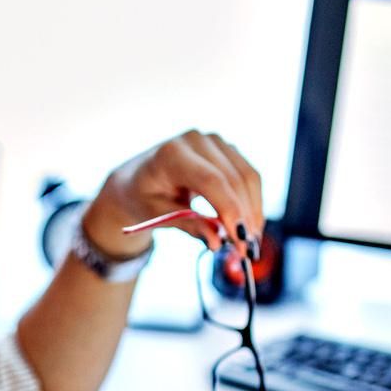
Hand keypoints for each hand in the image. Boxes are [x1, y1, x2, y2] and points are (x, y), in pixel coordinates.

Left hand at [86, 130, 265, 263]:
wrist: (137, 177)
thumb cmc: (143, 196)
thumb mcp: (156, 215)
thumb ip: (188, 225)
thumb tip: (218, 242)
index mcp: (171, 154)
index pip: (211, 180)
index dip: (230, 209)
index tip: (241, 240)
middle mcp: (195, 140)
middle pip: (234, 179)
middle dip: (245, 217)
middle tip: (248, 250)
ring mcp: (214, 141)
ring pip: (248, 177)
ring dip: (254, 211)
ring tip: (250, 242)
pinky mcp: (226, 148)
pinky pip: (248, 175)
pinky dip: (252, 202)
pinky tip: (249, 224)